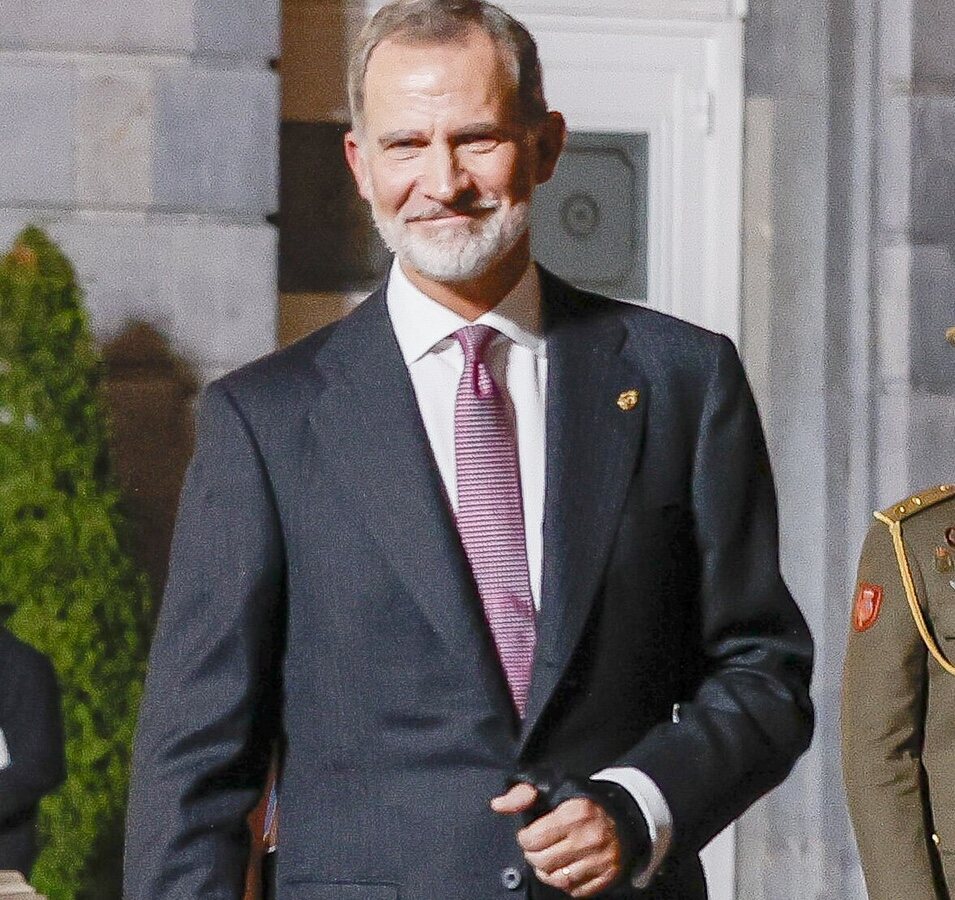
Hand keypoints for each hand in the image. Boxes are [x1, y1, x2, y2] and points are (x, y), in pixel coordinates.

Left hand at [491, 781, 624, 896]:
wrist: (623, 815)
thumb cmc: (584, 802)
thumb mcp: (554, 788)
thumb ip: (523, 794)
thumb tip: (498, 805)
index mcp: (576, 812)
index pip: (534, 838)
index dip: (525, 838)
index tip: (528, 835)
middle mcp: (590, 837)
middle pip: (544, 862)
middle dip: (533, 857)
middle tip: (536, 849)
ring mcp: (601, 859)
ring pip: (559, 879)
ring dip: (546, 873)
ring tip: (547, 860)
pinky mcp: (608, 875)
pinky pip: (576, 891)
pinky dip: (566, 884)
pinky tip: (564, 869)